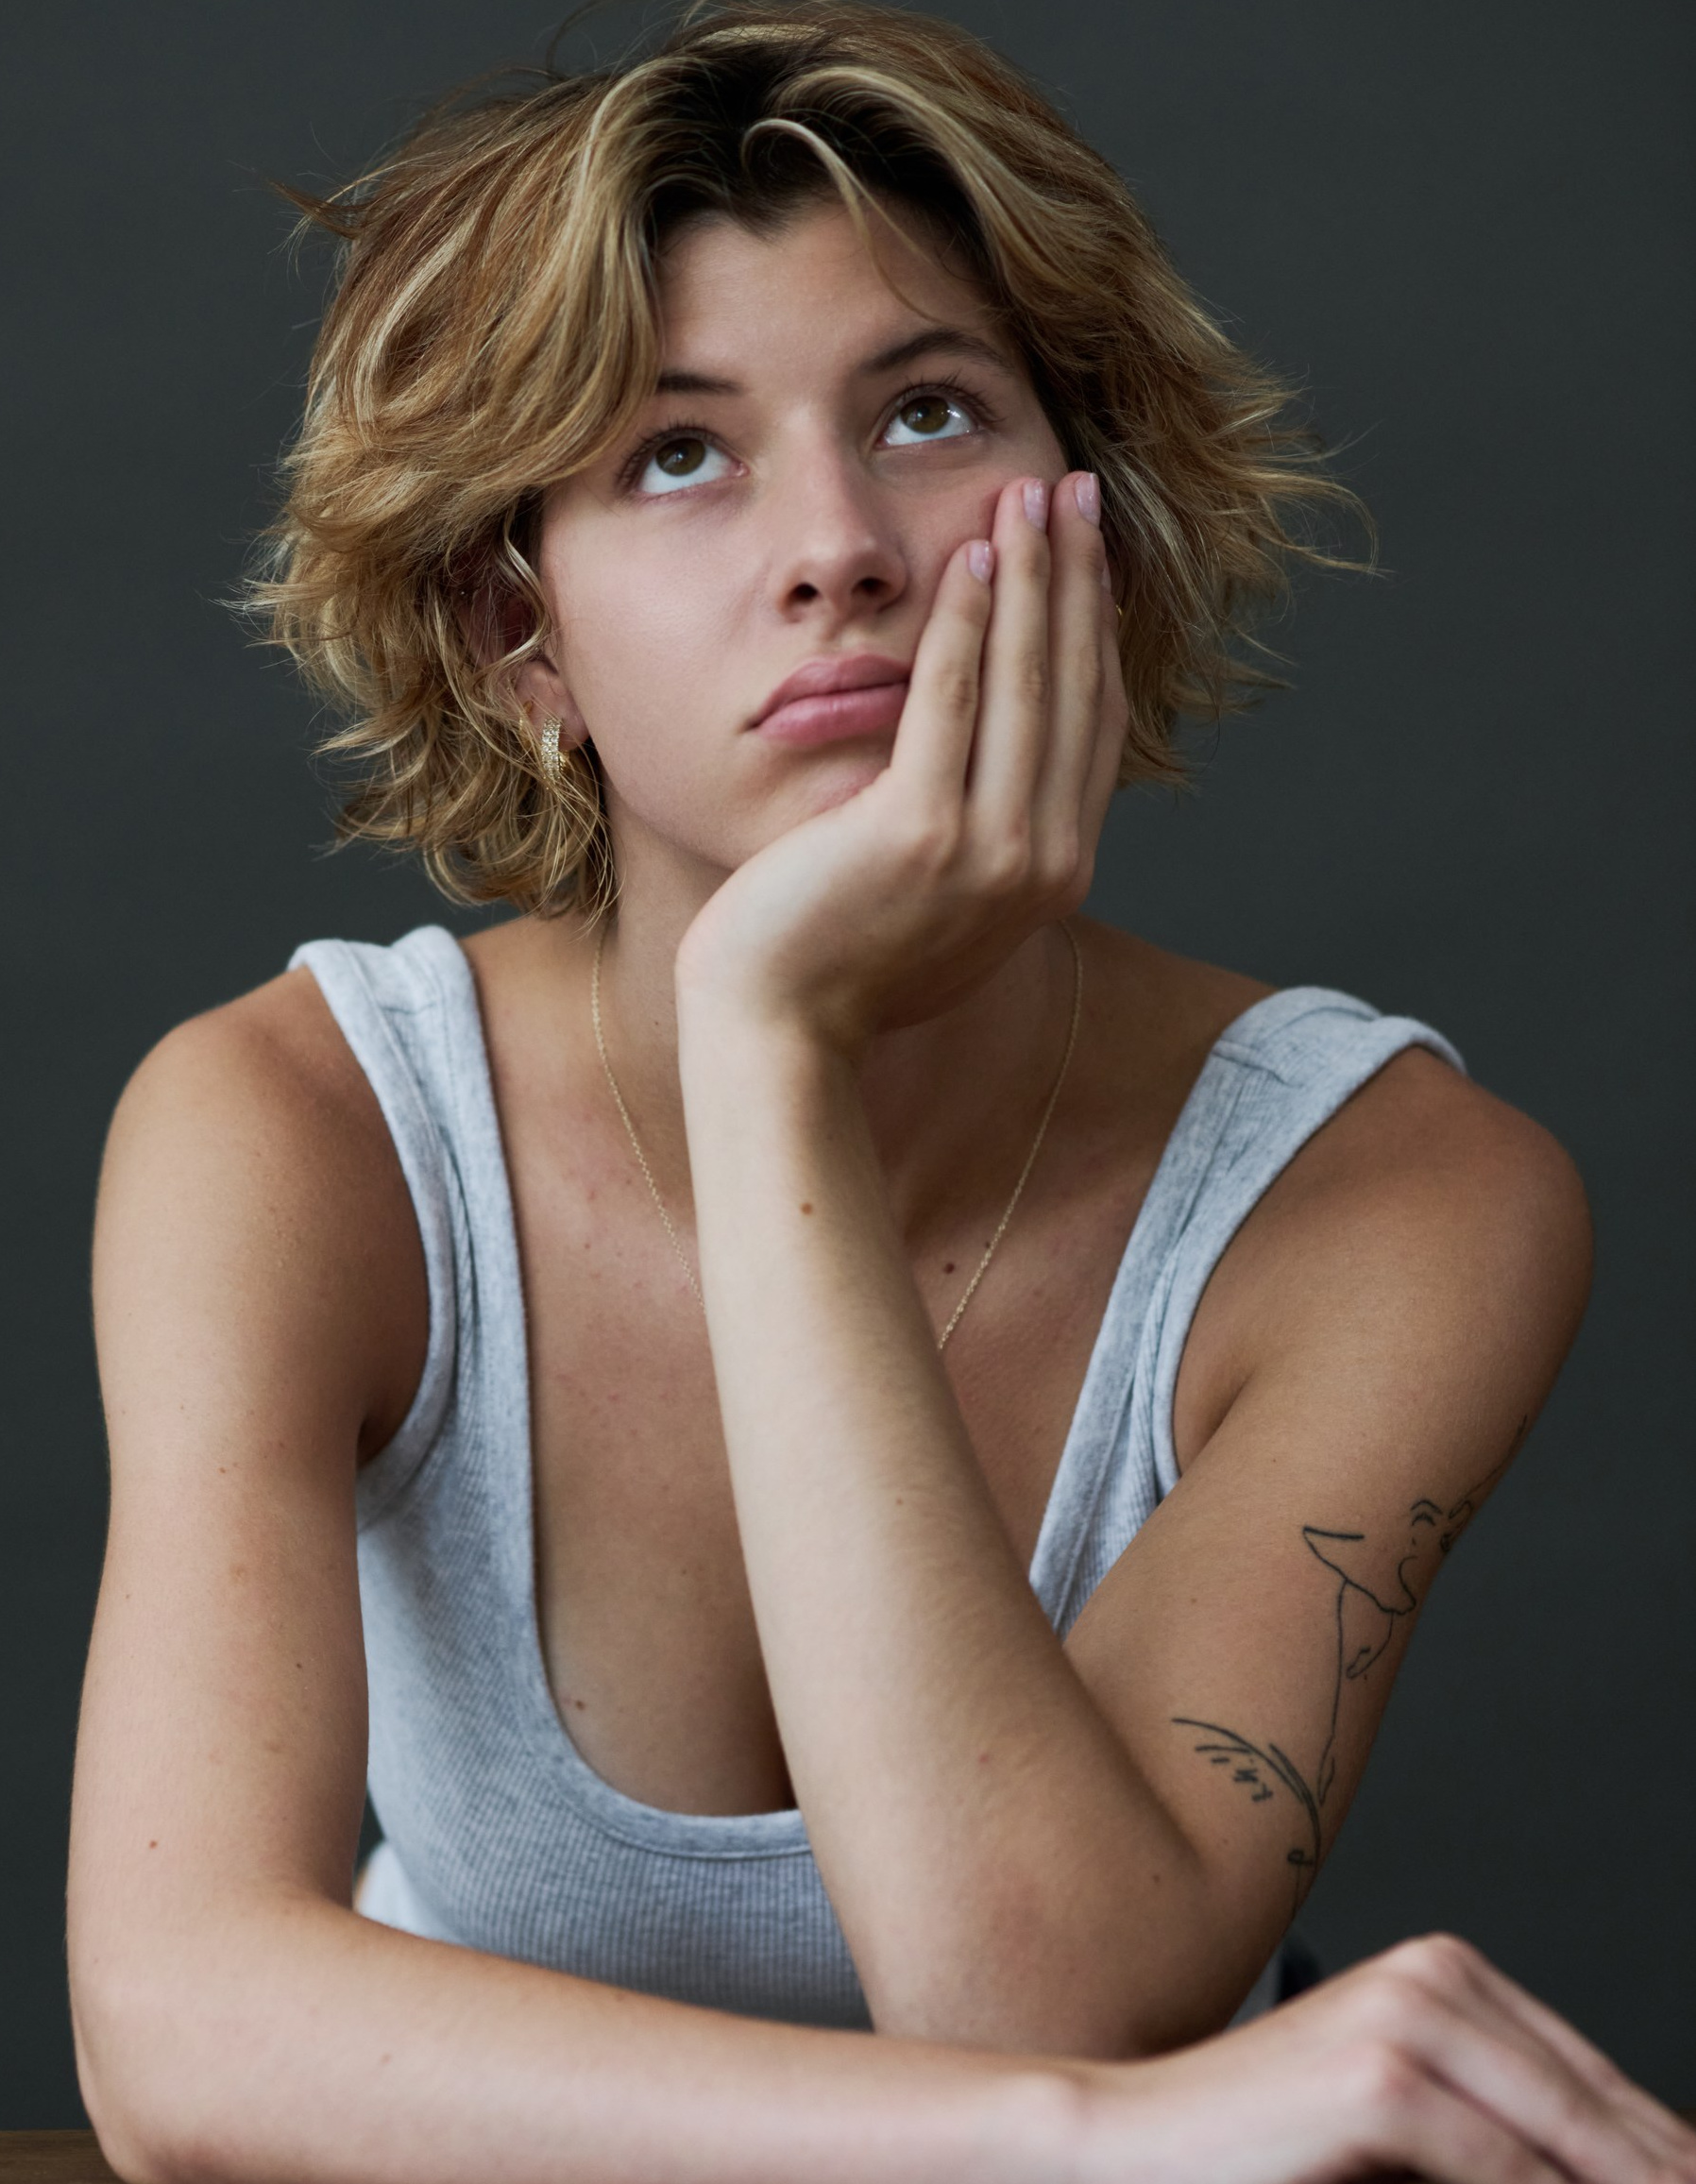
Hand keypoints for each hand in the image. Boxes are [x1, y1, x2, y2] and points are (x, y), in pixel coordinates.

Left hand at [673, 469, 1127, 1053]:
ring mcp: (990, 852)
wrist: (779, 1033)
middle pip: (1075, 689)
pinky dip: (969, 621)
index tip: (1091, 554)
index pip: (1091, 725)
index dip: (1097, 630)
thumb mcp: (938, 904)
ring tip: (1029, 493)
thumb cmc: (837, 966)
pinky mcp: (921, 833)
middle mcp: (1042, 863)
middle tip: (1076, 490)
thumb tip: (990, 773)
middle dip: (1079, 578)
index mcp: (1054, 875)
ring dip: (1035, 575)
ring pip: (1028, 683)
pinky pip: (954, 701)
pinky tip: (972, 556)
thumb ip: (980, 840)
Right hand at [1073, 1935, 1695, 2183]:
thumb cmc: (1268, 2143)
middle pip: (1604, 2116)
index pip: (1606, 2088)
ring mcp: (1411, 2021)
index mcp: (1450, 1972)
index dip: (1664, 2155)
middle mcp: (1439, 1977)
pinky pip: (1509, 2178)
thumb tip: (1634, 2172)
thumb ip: (1506, 2137)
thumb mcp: (1410, 2123)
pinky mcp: (1386, 2081)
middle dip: (1657, 2176)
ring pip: (1573, 2146)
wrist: (1139, 2140)